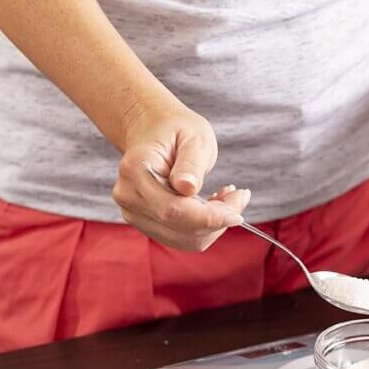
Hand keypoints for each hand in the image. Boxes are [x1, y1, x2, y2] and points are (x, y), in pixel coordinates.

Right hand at [113, 101, 249, 251]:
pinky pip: (183, 238)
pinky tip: (213, 206)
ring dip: (214, 225)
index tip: (237, 214)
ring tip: (227, 197)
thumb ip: (191, 163)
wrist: (151, 130)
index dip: (208, 218)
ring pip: (186, 239)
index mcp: (136, 170)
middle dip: (218, 219)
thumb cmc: (175, 129)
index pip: (173, 209)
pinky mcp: (146, 223)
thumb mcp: (193, 136)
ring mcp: (134, 213)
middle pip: (180, 227)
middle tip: (240, 197)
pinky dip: (205, 227)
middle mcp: (129, 196)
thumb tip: (188, 188)